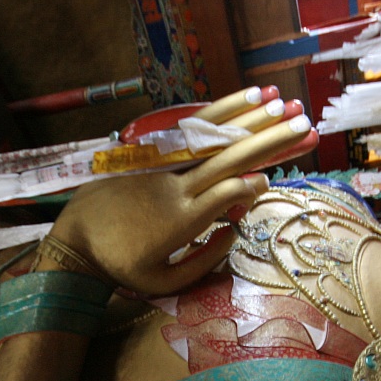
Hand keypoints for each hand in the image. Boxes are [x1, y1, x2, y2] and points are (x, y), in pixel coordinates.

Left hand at [49, 93, 316, 295]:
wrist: (74, 239)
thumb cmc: (121, 267)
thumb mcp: (163, 283)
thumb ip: (203, 262)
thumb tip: (232, 232)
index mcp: (182, 221)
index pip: (227, 193)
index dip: (252, 184)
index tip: (270, 179)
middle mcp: (177, 187)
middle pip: (231, 157)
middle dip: (271, 140)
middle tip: (305, 126)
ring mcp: (164, 164)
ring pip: (213, 135)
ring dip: (250, 117)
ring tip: (281, 102)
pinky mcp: (154, 152)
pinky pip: (190, 127)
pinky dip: (218, 112)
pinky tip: (243, 98)